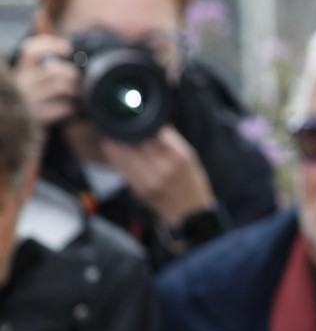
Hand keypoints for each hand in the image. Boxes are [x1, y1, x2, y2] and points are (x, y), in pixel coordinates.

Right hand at [14, 35, 78, 126]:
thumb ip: (41, 67)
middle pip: (54, 70)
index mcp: (18, 73)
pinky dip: (70, 110)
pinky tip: (66, 112)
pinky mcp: (36, 117)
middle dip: (71, 76)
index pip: (31, 51)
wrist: (14, 135)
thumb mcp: (29, 84)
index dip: (50, 45)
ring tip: (72, 98)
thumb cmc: (28, 105)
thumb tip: (54, 40)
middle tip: (75, 83)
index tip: (67, 49)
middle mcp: (20, 85)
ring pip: (62, 87)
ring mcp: (27, 101)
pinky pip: (63, 108)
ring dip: (74, 92)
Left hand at [98, 125, 216, 225]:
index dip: (139, 126)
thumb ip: (171, 140)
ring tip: (109, 136)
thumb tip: (155, 124)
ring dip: (114, 145)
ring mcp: (148, 180)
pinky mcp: (138, 189)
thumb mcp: (189, 157)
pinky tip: (110, 149)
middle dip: (124, 134)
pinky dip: (115, 157)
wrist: (189, 212)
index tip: (131, 118)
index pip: (152, 135)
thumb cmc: (191, 182)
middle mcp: (162, 168)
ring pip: (125, 156)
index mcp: (177, 156)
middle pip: (136, 145)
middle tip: (117, 125)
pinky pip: (122, 169)